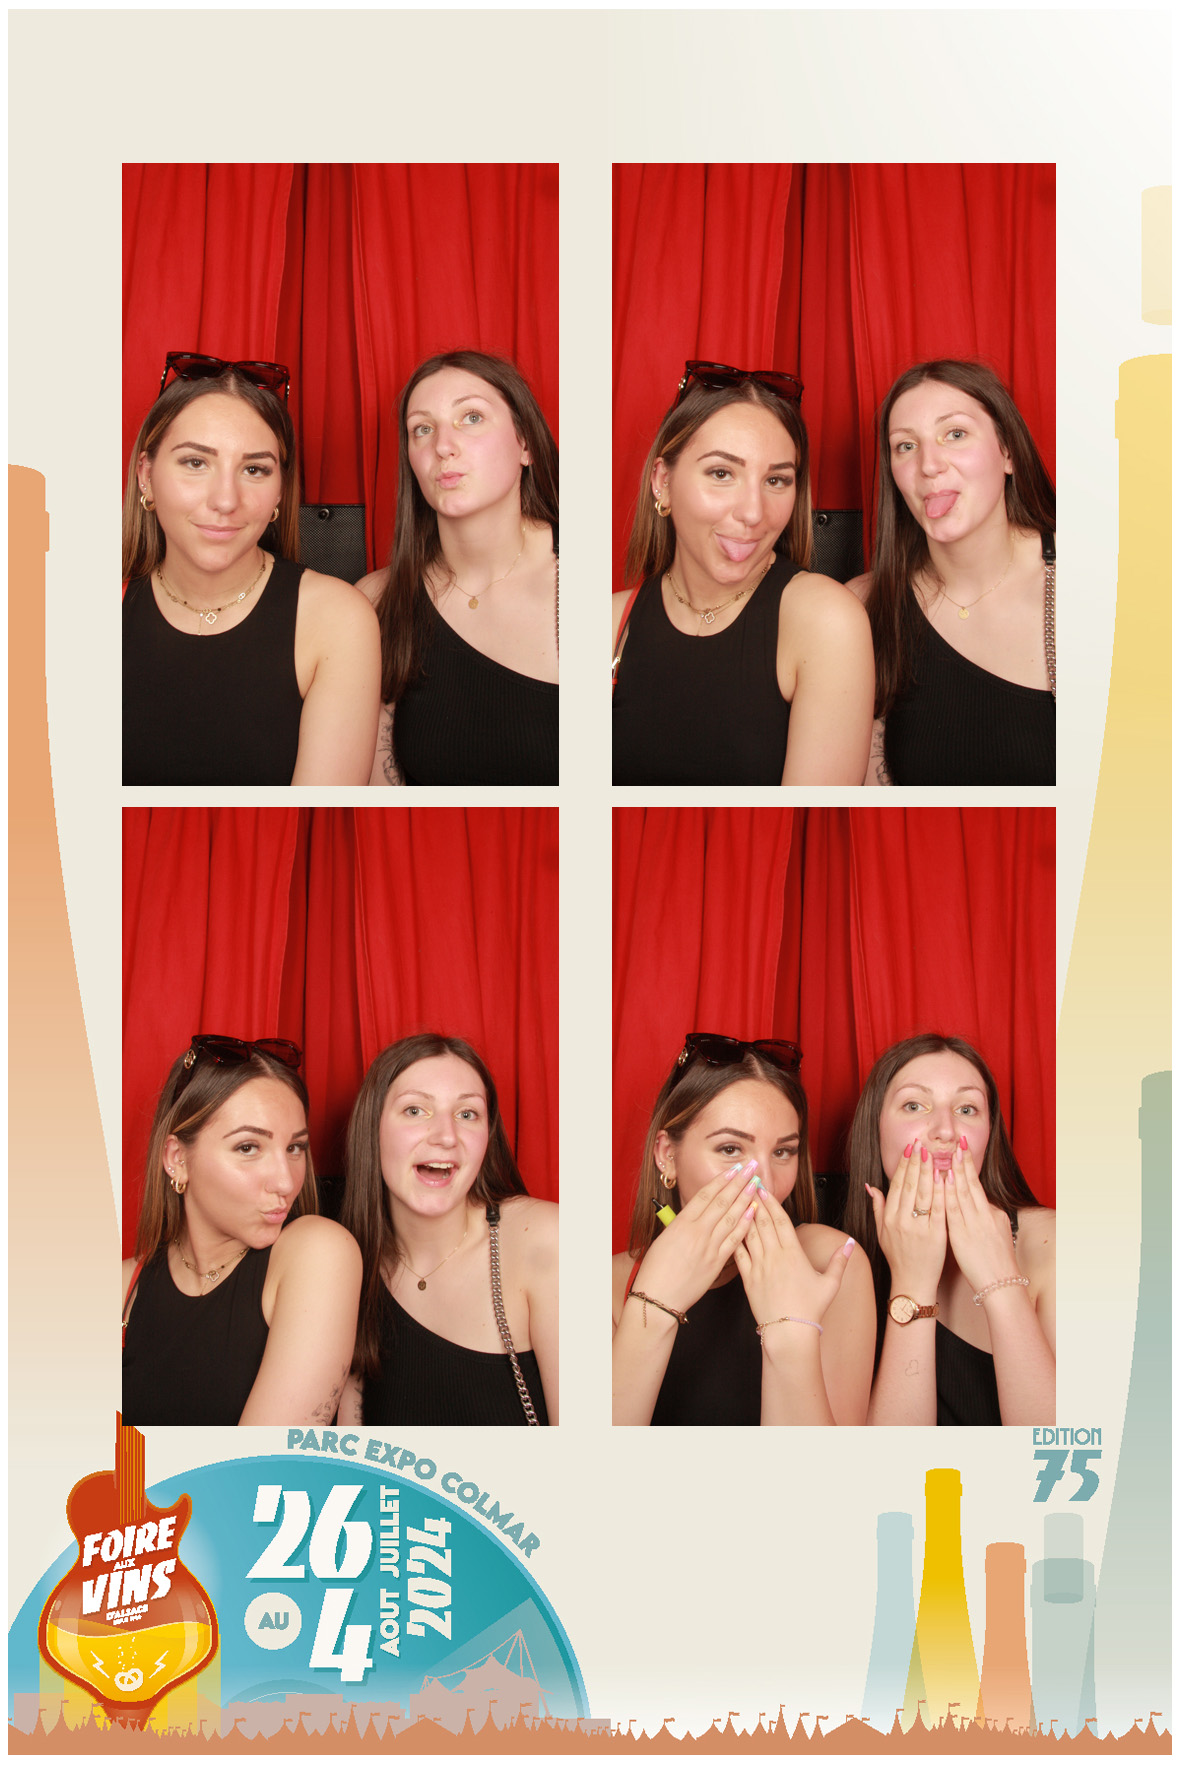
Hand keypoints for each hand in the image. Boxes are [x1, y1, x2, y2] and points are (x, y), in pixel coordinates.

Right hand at [631, 1159, 759, 1313]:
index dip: (721, 1180)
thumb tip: (695, 1215)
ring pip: (730, 1217)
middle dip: (738, 1182)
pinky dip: (744, 1224)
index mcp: (681, 1223)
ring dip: (745, 1198)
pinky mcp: (716, 1262)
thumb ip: (681, 1225)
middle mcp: (696, 1232)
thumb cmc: (656, 1269)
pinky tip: (753, 1212)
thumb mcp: (664, 1240)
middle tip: (751, 1168)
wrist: (658, 1297)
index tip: (733, 1169)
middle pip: (721, 1201)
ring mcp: (708, 1247)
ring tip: (756, 1184)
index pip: (705, 1196)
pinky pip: (734, 1240)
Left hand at [733, 1184, 853, 1328]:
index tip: (765, 1189)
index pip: (781, 1222)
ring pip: (750, 1235)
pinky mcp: (748, 1279)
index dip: (772, 1203)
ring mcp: (760, 1267)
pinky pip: (739, 1254)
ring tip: (738, 1200)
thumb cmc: (811, 1309)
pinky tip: (729, 1228)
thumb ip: (840, 1261)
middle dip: (756, 1202)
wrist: (790, 1333)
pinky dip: (735, 1239)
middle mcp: (775, 1256)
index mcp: (794, 1254)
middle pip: (764, 1222)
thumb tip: (850, 1243)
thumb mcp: (830, 1283)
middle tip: (748, 1185)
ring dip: (744, 1216)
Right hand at [866, 1139, 946, 1300]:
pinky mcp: (937, 1235)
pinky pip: (940, 1210)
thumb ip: (877, 1207)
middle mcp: (902, 1221)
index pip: (897, 1185)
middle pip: (910, 1185)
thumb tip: (870, 1186)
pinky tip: (945, 1179)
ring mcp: (920, 1228)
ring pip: (924, 1194)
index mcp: (889, 1218)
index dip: (903, 1165)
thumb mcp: (881, 1232)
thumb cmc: (898, 1257)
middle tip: (921, 1144)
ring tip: (932, 1155)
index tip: (909, 1149)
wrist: (912, 1282)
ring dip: (929, 1172)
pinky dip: (942, 1193)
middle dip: (916, 1162)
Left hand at [944, 1139, 1020, 1295]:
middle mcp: (984, 1215)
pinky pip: (953, 1210)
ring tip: (948, 1154)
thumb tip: (979, 1199)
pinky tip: (942, 1181)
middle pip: (971, 1184)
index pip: (977, 1185)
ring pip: (962, 1193)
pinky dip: (947, 1193)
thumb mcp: (998, 1231)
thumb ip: (988, 1213)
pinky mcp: (963, 1235)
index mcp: (992, 1213)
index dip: (969, 1166)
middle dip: (963, 1162)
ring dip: (954, 1172)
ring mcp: (974, 1224)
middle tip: (957, 1143)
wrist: (1001, 1284)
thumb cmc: (998, 1260)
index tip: (962, 1148)